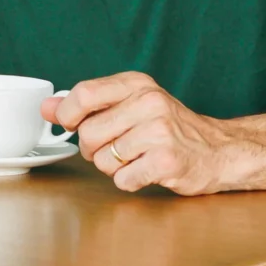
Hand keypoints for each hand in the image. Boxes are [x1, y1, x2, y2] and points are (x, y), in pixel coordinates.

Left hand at [45, 71, 245, 195]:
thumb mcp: (131, 105)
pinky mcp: (166, 161)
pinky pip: (123, 179)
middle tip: (116, 148)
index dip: (68, 115)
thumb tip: (46, 108)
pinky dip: (131, 181)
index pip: (83, 94)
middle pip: (88, 134)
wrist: (219, 149)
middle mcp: (149, 103)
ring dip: (114, 167)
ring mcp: (159, 132)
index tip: (72, 124)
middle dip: (94, 149)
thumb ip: (88, 105)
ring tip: (137, 158)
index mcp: (137, 84)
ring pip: (104, 160)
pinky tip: (148, 171)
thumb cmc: (170, 128)